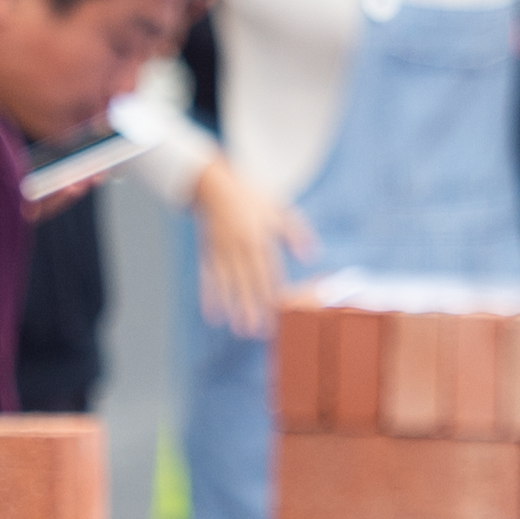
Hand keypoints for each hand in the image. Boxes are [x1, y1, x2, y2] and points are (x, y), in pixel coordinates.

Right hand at [190, 160, 312, 340]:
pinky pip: (208, 280)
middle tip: (258, 332)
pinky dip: (209, 298)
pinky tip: (213, 316)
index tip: (278, 313)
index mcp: (259, 238)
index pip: (268, 272)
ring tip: (239, 330)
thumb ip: (296, 233)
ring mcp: (221, 252)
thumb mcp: (279, 210)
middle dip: (253, 308)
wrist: (214, 186)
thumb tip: (311, 256)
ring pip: (228, 286)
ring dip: (233, 310)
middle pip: (248, 283)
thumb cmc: (251, 198)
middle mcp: (240, 248)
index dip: (273, 294)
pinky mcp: (208, 254)